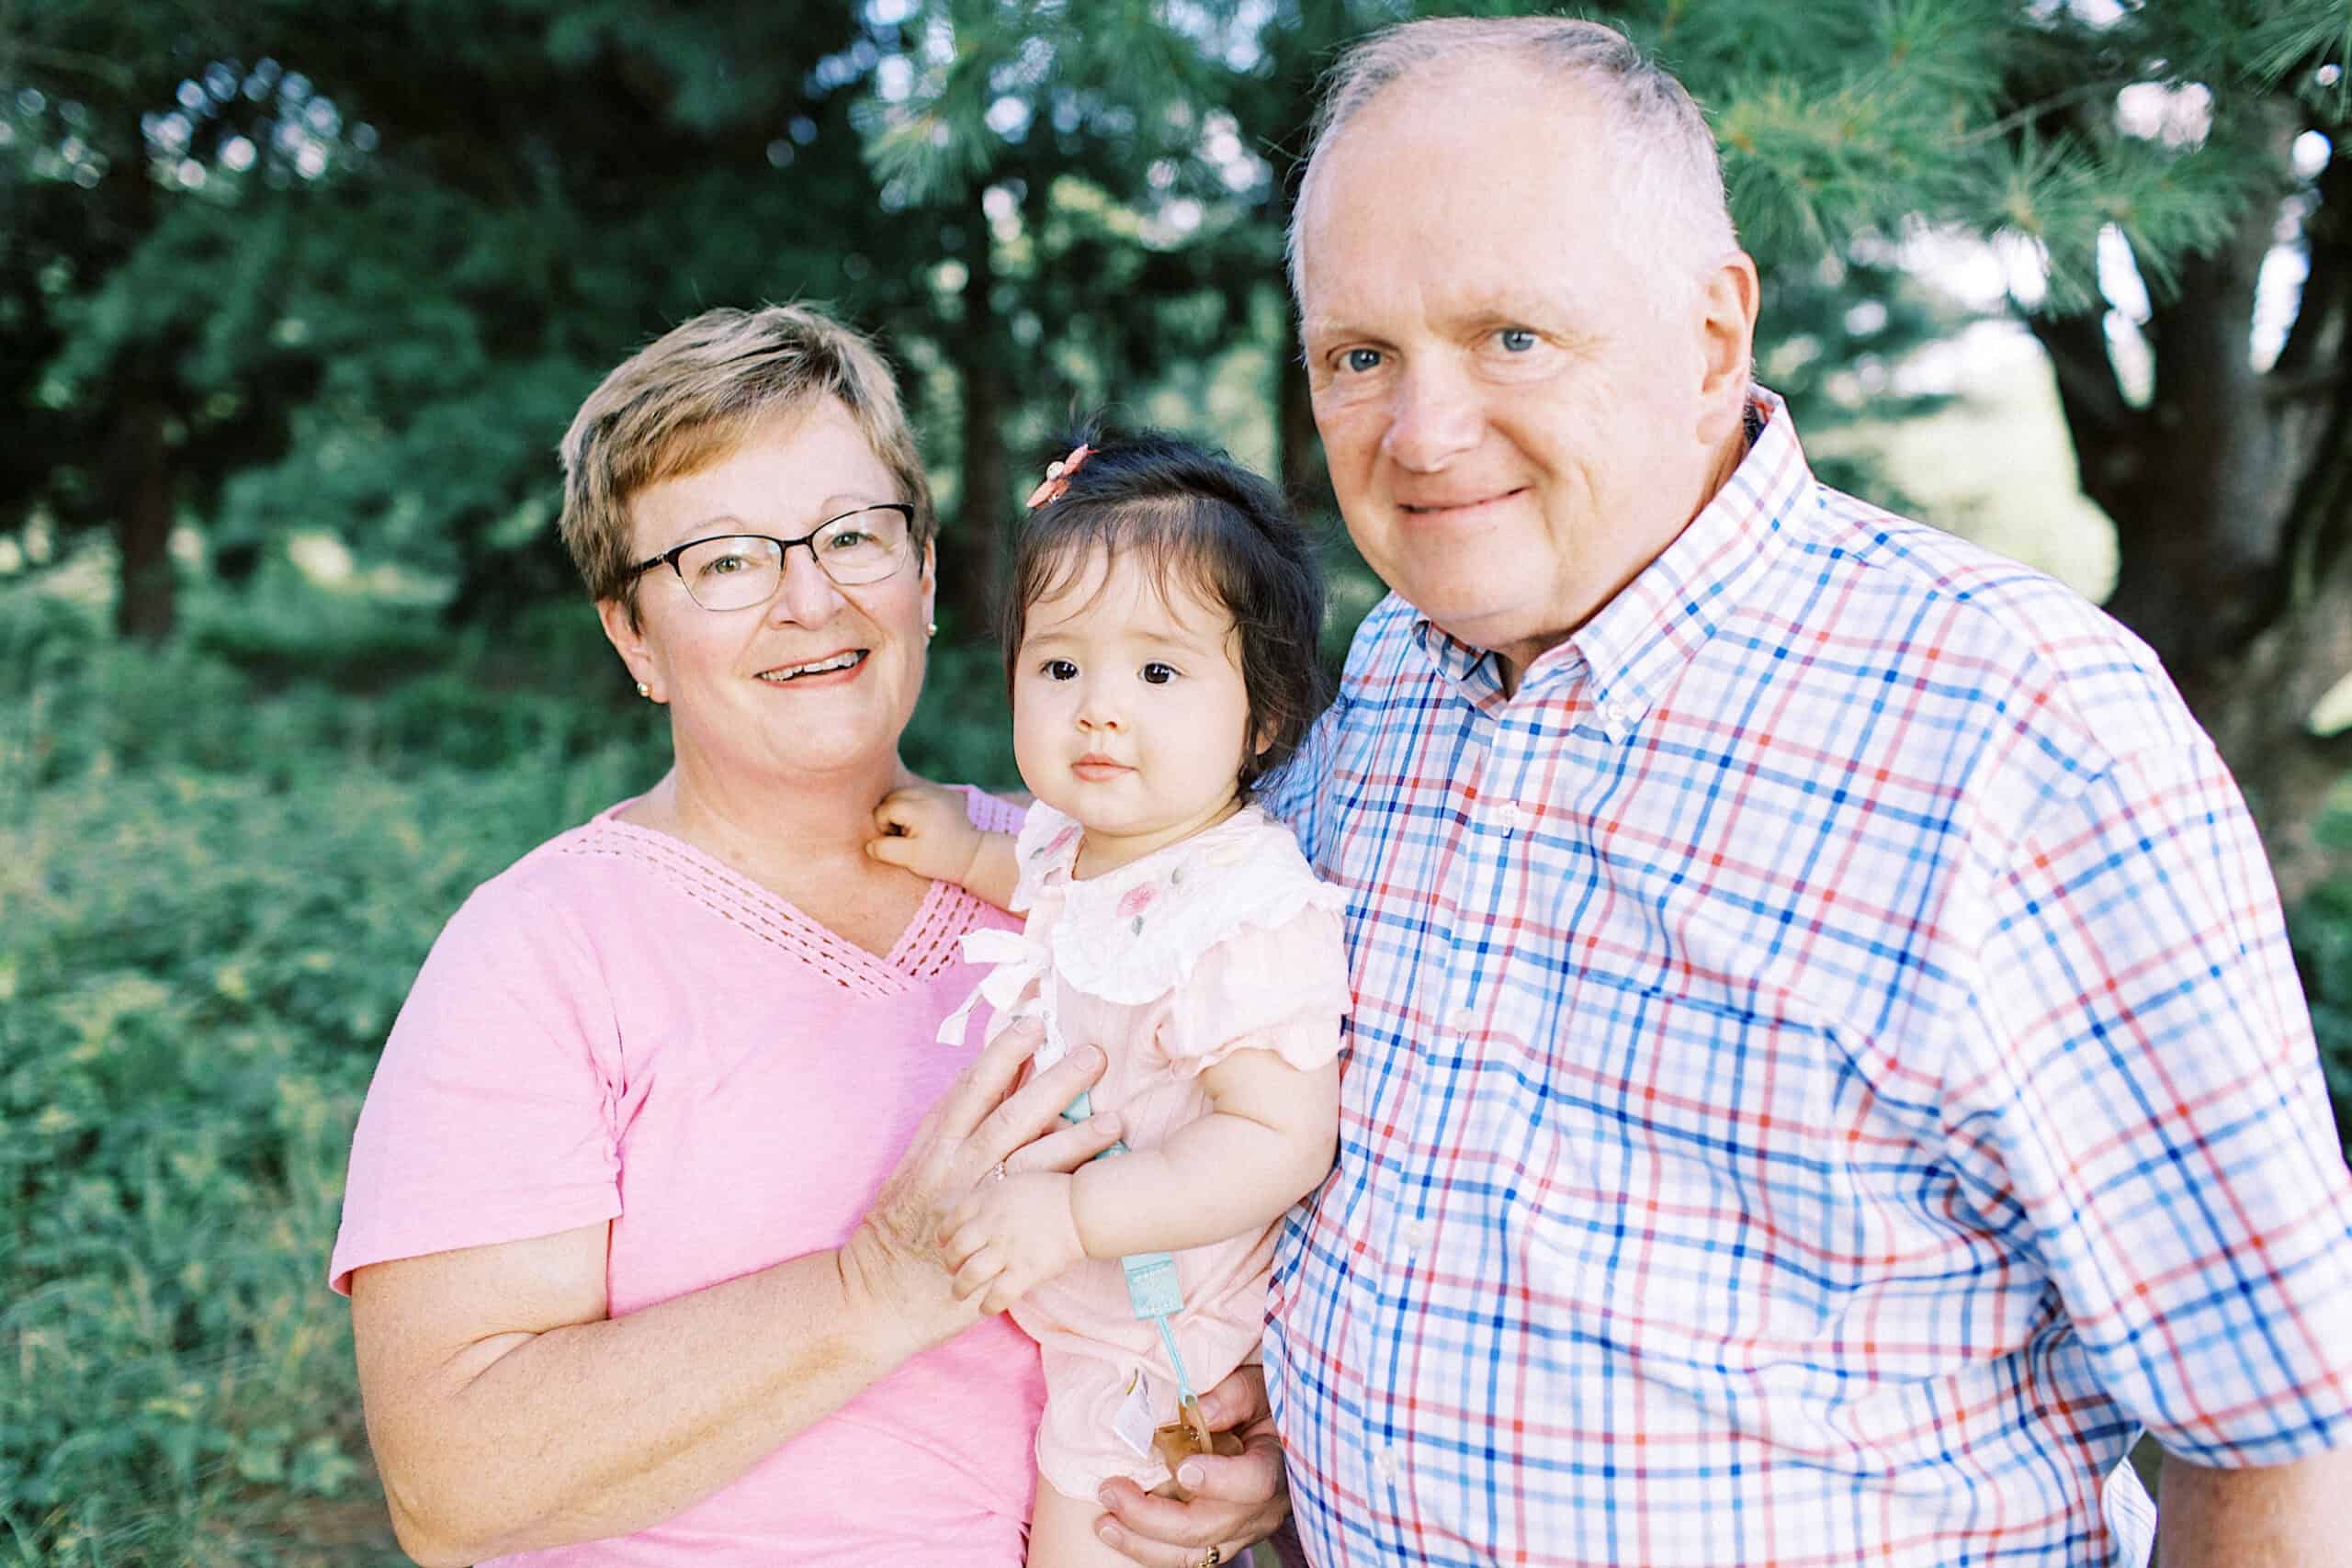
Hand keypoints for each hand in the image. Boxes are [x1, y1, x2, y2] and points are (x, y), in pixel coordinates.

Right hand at [839, 1019, 1118, 1353]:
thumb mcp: (911, 1172)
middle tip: (1092, 1053)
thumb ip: (945, 1132)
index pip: (971, 1088)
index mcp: (933, 1144)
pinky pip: (1034, 1203)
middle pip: (1010, 1113)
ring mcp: (975, 1201)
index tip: (1033, 1024)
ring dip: (1075, 1133)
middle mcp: (954, 1166)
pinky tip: (1098, 1172)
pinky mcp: (990, 1234)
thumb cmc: (898, 1232)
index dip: (1002, 1053)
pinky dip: (1065, 1181)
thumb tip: (981, 1083)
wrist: (878, 1294)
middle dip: (1052, 1081)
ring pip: (1029, 1156)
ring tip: (1113, 1114)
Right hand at [868, 782, 983, 884]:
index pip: (884, 809)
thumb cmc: (942, 859)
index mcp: (920, 808)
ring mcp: (936, 791)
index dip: (884, 827)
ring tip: (913, 829)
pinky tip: (922, 823)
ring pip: (902, 793)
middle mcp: (928, 794)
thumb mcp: (911, 859)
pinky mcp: (942, 793)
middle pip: (891, 797)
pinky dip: (912, 806)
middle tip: (905, 836)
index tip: (900, 841)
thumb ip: (886, 850)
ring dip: (900, 810)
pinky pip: (915, 793)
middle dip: (891, 816)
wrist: (974, 855)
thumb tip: (869, 844)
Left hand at [945, 1170, 1085, 1312]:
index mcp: (988, 1200)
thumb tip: (977, 1217)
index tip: (945, 1245)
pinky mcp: (1025, 1271)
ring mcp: (1007, 1249)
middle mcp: (992, 1224)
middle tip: (953, 1271)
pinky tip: (985, 1309)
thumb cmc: (1054, 1194)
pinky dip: (987, 1306)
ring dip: (960, 1288)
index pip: (951, 1221)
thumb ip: (993, 1199)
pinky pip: (997, 1295)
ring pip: (969, 1275)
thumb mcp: (1015, 1183)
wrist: (1083, 1208)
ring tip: (959, 1294)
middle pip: (955, 1250)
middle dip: (950, 1264)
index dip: (944, 1237)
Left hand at [1094, 1365, 1289, 1566]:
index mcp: (1276, 1465)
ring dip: (1142, 1542)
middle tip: (1111, 1490)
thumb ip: (1233, 1395)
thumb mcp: (1258, 1385)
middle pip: (1207, 1527)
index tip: (1182, 1469)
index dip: (1218, 1480)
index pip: (1255, 1483)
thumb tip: (1196, 1411)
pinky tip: (1119, 1531)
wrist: (1278, 1436)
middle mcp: (1262, 1510)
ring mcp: (1242, 1532)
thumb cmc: (1266, 1404)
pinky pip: (1186, 1556)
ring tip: (1104, 1523)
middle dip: (1152, 1516)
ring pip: (1192, 1554)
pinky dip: (1149, 1548)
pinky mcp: (1223, 1542)